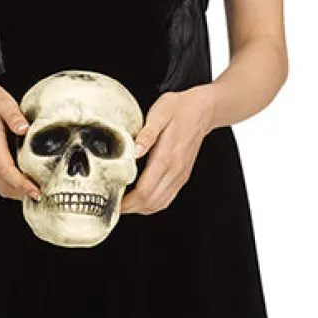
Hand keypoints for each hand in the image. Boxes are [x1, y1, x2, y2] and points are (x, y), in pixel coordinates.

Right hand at [0, 80, 40, 202]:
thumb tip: (24, 128)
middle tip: (44, 195)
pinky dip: (11, 189)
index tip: (36, 191)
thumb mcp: (1, 99)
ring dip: (18, 194)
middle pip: (4, 185)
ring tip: (36, 193)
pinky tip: (23, 186)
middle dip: (24, 193)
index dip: (22, 184)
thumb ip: (14, 114)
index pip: (6, 171)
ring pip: (0, 188)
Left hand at [119, 85, 215, 215]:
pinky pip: (167, 198)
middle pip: (150, 202)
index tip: (113, 201)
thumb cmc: (179, 109)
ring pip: (159, 204)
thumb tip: (134, 150)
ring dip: (141, 208)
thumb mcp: (159, 113)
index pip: (144, 190)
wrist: (203, 110)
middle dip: (130, 208)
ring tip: (125, 204)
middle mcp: (175, 170)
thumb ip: (147, 133)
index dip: (127, 201)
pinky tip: (141, 199)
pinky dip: (152, 204)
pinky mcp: (182, 176)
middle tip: (114, 205)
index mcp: (166, 156)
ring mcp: (180, 175)